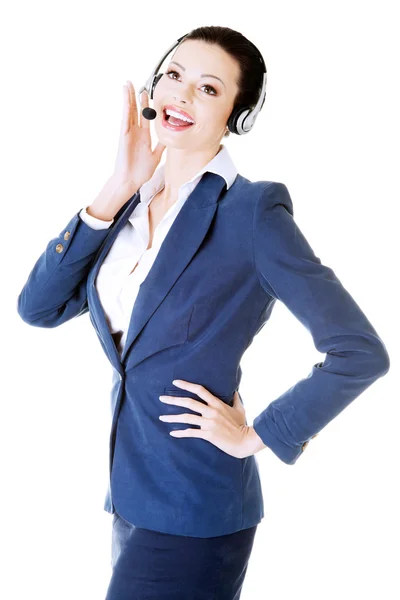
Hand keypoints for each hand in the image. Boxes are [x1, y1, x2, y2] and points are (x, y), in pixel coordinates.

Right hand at [87, 82, 166, 221]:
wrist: (131, 180)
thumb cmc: (141, 171)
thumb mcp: (156, 156)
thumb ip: (162, 145)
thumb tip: (170, 137)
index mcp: (144, 137)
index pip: (147, 117)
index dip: (150, 106)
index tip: (153, 95)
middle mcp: (136, 132)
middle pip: (138, 110)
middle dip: (139, 97)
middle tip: (142, 85)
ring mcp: (129, 132)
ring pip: (130, 110)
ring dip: (129, 96)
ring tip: (129, 83)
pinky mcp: (124, 134)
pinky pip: (125, 116)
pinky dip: (125, 104)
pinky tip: (125, 94)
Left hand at [158, 379, 259, 458]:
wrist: (245, 441)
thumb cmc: (242, 425)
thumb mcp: (240, 409)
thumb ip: (235, 399)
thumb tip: (235, 392)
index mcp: (217, 404)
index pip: (200, 390)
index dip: (186, 385)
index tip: (175, 382)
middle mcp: (211, 411)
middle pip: (188, 403)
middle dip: (173, 400)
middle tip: (161, 399)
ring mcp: (208, 423)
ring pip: (186, 418)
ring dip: (172, 417)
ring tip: (161, 417)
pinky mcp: (208, 435)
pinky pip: (191, 433)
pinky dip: (180, 433)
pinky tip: (172, 433)